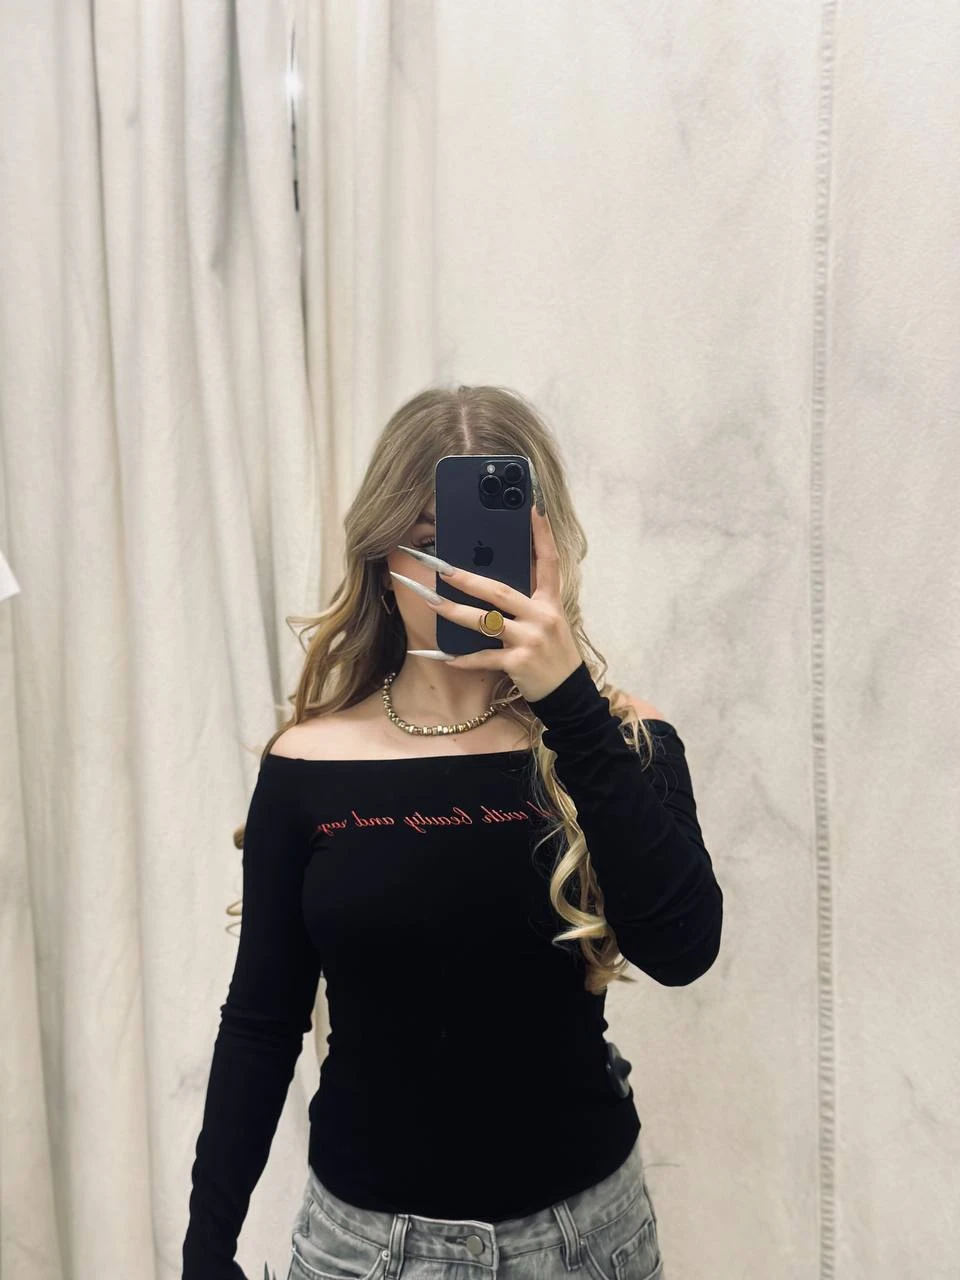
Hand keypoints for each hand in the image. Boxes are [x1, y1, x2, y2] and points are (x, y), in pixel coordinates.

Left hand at [404, 506, 582, 702]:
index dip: (542, 534)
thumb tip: (491, 581)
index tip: (532, 507)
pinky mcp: (520, 663)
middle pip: (500, 591)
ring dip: (454, 612)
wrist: (568, 694)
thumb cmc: (552, 653)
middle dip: (468, 578)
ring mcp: (531, 640)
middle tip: (441, 567)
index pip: (548, 561)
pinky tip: (443, 656)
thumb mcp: (548, 622)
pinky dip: (462, 658)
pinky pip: (484, 657)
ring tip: (430, 602)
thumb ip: (526, 601)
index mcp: (550, 602)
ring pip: (485, 622)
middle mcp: (542, 616)